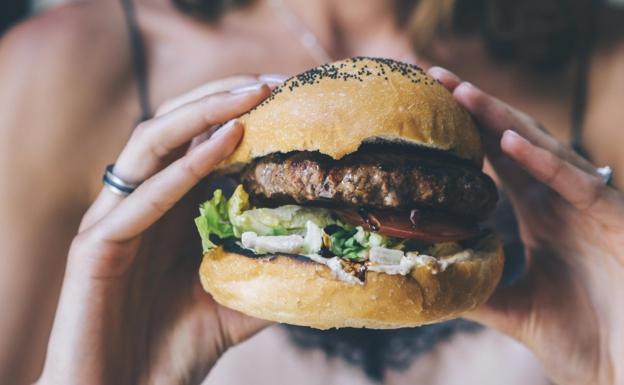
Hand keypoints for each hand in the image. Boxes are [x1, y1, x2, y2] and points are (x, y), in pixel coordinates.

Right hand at [37, 75, 284, 384]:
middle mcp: (138, 203)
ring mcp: (114, 221)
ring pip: (150, 145)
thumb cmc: (175, 349)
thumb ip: (270, 272)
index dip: (236, 113)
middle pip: (172, 128)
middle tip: (272, 83)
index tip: (287, 97)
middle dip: (220, 98)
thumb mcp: (237, 302)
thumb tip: (327, 255)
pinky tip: (224, 143)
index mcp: (166, 210)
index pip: (196, 143)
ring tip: (251, 96)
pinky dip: (183, 168)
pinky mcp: (95, 248)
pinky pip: (141, 199)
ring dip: (201, 114)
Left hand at [428, 67, 623, 384]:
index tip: (428, 105)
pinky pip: (576, 181)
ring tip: (463, 94)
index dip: (466, 129)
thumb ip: (474, 285)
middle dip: (477, 108)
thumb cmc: (583, 337)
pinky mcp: (612, 218)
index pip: (496, 158)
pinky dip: (543, 160)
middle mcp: (561, 200)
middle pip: (514, 140)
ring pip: (543, 150)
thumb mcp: (513, 306)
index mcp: (540, 212)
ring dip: (503, 121)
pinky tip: (508, 140)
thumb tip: (427, 275)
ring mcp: (587, 205)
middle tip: (435, 78)